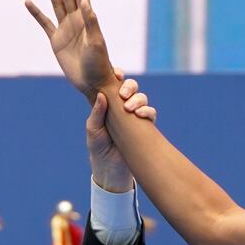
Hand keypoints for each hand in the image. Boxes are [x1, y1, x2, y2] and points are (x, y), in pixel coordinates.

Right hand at [25, 0, 115, 97]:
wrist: (93, 83)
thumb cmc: (99, 64)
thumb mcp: (97, 43)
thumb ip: (91, 22)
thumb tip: (84, 2)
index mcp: (87, 18)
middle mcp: (76, 20)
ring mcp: (65, 29)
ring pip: (56, 3)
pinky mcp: (56, 41)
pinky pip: (44, 23)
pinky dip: (36, 13)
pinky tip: (28, 1)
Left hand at [89, 68, 155, 191]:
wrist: (111, 170)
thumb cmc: (98, 148)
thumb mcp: (93, 129)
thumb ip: (97, 112)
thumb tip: (101, 95)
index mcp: (108, 104)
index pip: (114, 84)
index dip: (118, 76)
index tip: (117, 74)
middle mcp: (122, 107)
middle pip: (131, 88)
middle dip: (130, 86)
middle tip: (123, 94)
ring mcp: (134, 117)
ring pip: (142, 98)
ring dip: (138, 99)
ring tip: (130, 108)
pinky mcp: (145, 127)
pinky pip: (151, 113)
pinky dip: (148, 111)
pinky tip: (141, 115)